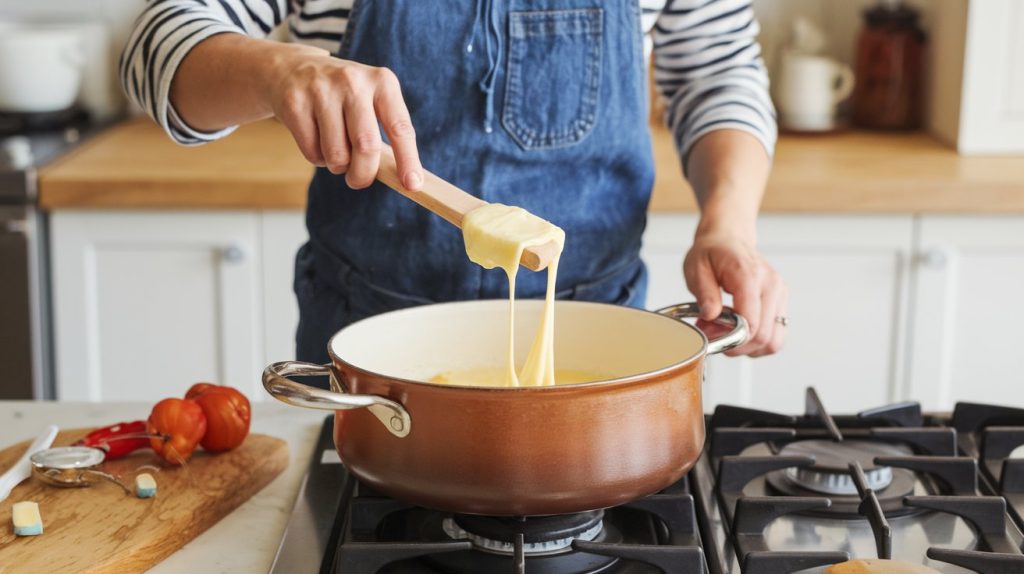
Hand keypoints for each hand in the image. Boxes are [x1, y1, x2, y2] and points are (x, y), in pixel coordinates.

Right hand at [262, 43, 422, 189]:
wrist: (292, 70)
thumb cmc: (343, 96)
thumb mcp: (371, 100)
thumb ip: (386, 132)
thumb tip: (403, 179)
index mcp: (382, 82)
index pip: (400, 128)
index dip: (408, 160)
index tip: (412, 185)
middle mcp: (353, 82)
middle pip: (366, 146)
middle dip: (364, 174)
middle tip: (359, 180)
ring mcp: (321, 90)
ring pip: (337, 155)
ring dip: (338, 166)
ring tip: (335, 150)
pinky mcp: (294, 104)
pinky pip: (312, 152)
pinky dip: (318, 158)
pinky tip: (317, 139)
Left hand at [683, 229, 786, 356]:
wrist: (728, 238)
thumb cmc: (712, 252)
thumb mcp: (697, 268)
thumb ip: (705, 293)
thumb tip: (711, 316)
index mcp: (749, 276)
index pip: (751, 323)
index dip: (730, 338)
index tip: (710, 334)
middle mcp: (771, 285)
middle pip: (763, 336)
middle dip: (736, 345)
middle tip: (714, 334)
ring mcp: (779, 294)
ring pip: (773, 341)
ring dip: (748, 347)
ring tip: (727, 333)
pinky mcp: (781, 301)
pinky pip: (776, 335)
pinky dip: (758, 341)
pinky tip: (740, 331)